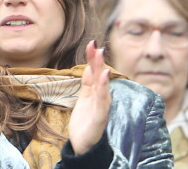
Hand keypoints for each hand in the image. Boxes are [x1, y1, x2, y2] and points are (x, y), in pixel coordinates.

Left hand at [69, 40, 110, 154]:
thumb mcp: (84, 97)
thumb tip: (89, 66)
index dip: (92, 58)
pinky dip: (103, 87)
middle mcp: (102, 95)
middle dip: (97, 59)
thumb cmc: (85, 120)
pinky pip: (102, 99)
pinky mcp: (100, 115)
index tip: (91, 43)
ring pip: (102, 83)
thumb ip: (88, 82)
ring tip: (100, 54)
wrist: (83, 144)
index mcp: (97, 90)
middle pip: (100, 74)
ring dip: (101, 68)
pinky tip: (104, 75)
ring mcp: (102, 105)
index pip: (94, 71)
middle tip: (95, 45)